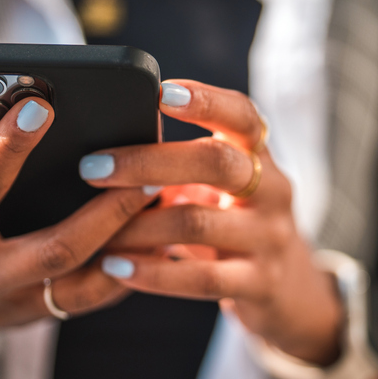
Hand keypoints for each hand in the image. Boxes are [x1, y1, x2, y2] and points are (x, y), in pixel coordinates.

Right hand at [0, 97, 151, 378]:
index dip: (9, 147)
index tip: (41, 104)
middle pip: (55, 249)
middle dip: (104, 210)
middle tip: (143, 169)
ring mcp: (12, 306)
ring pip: (84, 283)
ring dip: (129, 244)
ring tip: (164, 200)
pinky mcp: (35, 316)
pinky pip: (90, 299)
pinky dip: (127, 269)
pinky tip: (156, 235)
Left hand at [78, 81, 343, 365]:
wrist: (285, 286)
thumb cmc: (231, 220)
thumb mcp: (219, 185)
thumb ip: (183, 162)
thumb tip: (106, 142)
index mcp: (259, 155)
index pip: (243, 116)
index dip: (206, 101)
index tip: (160, 93)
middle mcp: (272, 190)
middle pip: (216, 162)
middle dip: (148, 162)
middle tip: (92, 168)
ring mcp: (270, 238)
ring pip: (198, 224)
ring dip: (138, 226)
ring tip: (96, 231)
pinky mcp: (260, 283)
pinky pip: (203, 279)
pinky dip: (153, 273)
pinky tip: (115, 268)